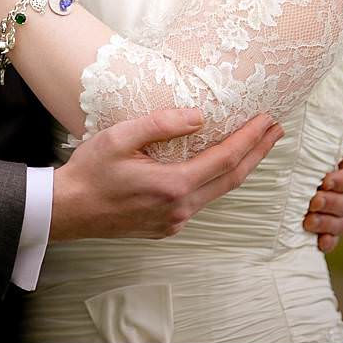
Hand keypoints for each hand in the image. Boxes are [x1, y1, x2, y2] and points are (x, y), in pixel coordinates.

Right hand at [51, 108, 279, 242]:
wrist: (66, 210)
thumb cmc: (88, 172)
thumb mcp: (118, 137)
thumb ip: (160, 125)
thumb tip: (199, 116)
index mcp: (173, 184)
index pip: (226, 158)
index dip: (251, 138)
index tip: (268, 119)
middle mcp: (181, 207)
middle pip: (232, 178)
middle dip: (257, 152)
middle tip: (275, 130)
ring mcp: (176, 220)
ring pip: (219, 192)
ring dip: (239, 167)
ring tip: (252, 147)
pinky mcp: (167, 226)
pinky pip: (200, 201)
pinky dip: (216, 182)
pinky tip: (214, 169)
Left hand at [312, 109, 342, 252]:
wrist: (299, 146)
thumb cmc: (316, 131)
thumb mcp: (329, 123)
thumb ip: (342, 126)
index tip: (325, 181)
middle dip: (333, 203)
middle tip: (313, 201)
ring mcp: (340, 206)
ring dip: (328, 223)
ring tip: (308, 221)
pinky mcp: (326, 219)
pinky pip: (333, 235)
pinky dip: (328, 241)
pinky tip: (319, 244)